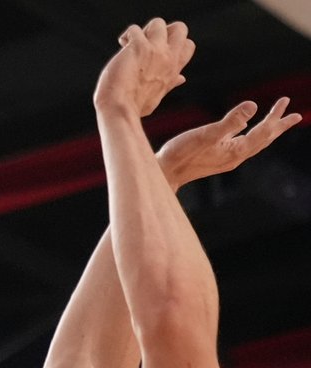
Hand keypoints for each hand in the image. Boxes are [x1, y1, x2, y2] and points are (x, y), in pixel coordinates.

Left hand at [94, 18, 194, 117]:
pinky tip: (122, 45)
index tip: (158, 53)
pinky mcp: (138, 48)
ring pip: (158, 23)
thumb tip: (181, 78)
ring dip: (144, 31)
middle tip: (147, 44)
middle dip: (164, 30)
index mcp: (174, 69)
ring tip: (131, 45)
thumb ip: (169, 83)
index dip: (173, 43)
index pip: (188, 45)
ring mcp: (155, 52)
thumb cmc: (135, 107)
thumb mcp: (158, 95)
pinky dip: (127, 36)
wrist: (120, 110)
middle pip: (180, 28)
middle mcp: (168, 58)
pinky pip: (134, 30)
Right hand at [157, 98, 300, 186]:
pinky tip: (245, 128)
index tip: (284, 101)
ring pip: (254, 142)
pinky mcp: (217, 157)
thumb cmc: (180, 155)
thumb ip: (230, 121)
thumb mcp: (205, 134)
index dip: (274, 117)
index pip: (262, 132)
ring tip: (277, 122)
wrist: (163, 173)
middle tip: (297, 115)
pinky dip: (250, 134)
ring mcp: (226, 158)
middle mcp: (235, 157)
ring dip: (267, 131)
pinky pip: (241, 144)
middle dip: (279, 126)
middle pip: (263, 139)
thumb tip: (254, 106)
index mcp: (236, 151)